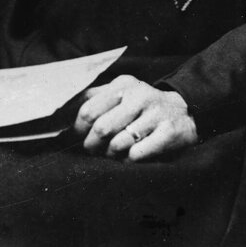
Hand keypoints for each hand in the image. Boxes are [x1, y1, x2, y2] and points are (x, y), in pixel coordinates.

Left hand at [74, 75, 197, 161]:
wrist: (185, 112)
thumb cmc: (142, 106)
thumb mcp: (120, 93)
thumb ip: (94, 98)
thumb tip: (61, 110)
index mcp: (122, 85)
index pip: (88, 110)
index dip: (78, 130)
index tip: (80, 137)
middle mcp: (139, 95)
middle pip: (101, 128)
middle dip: (93, 146)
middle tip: (94, 150)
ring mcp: (155, 114)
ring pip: (118, 144)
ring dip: (111, 155)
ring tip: (113, 153)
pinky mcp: (169, 133)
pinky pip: (137, 155)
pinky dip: (128, 161)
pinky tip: (131, 157)